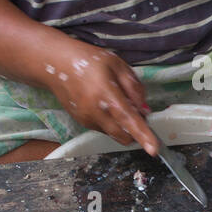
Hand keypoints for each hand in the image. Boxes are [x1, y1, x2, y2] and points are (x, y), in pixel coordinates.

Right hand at [45, 38, 158, 155]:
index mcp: (106, 94)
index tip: (153, 149)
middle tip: (136, 109)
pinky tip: (104, 104)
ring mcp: (86, 119)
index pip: (128, 119)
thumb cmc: (90, 61)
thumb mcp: (118, 65)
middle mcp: (94, 111)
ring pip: (113, 134)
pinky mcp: (81, 123)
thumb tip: (145, 111)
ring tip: (115, 101)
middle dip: (135, 131)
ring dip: (122, 126)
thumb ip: (134, 88)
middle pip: (122, 135)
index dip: (143, 135)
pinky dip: (111, 122)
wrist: (57, 64)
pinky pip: (104, 129)